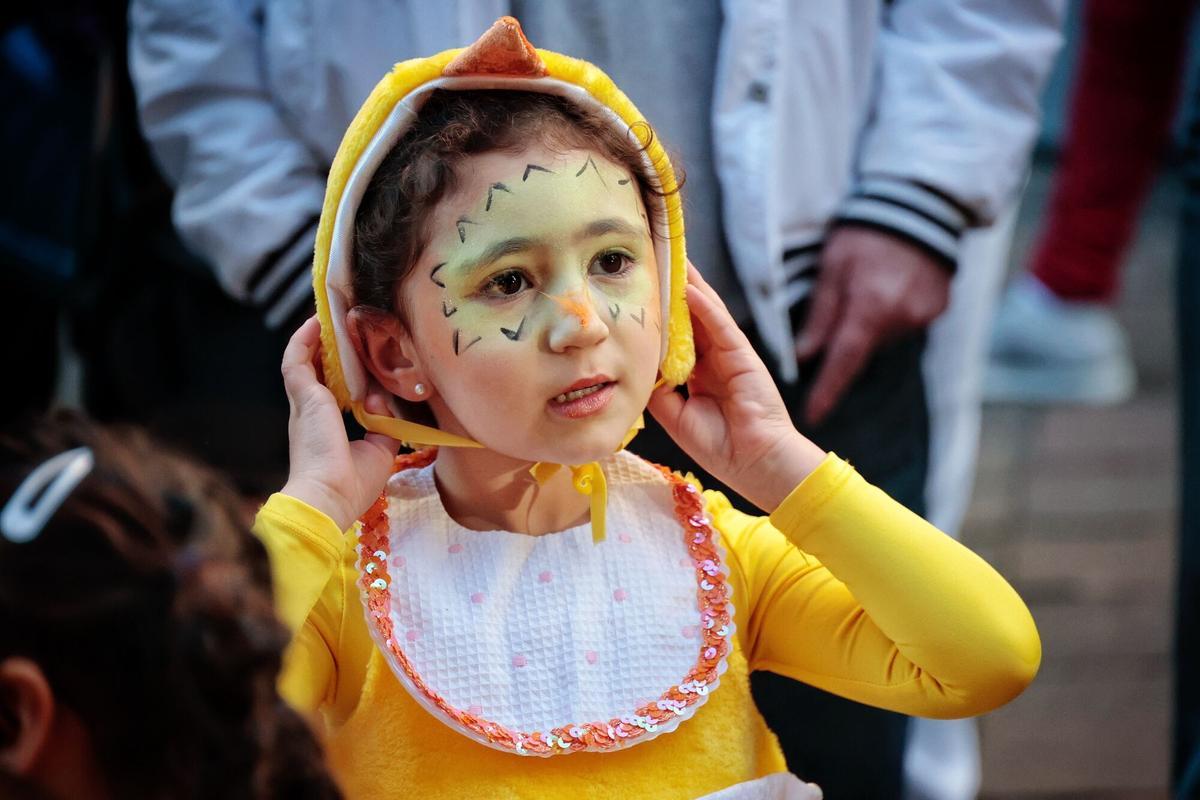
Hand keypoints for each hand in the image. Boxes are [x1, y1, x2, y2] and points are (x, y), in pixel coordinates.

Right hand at [280, 316, 400, 530]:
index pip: (333, 392)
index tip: (359, 357)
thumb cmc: (351, 484)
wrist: (329, 497)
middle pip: (317, 371)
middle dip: (328, 349)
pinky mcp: (303, 397)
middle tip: (344, 327)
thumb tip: (381, 399)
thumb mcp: (379, 450)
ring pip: (304, 361)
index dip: (343, 373)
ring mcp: (304, 404)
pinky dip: (304, 340)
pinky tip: (316, 322)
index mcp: (327, 427)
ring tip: (330, 317)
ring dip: (316, 338)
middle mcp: (311, 413)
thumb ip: (383, 422)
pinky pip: (296, 359)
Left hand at [647, 264, 825, 511]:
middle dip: (672, 289)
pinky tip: (688, 287)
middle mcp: (712, 358)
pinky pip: (720, 325)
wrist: (755, 462)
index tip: (640, 289)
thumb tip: (639, 363)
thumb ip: (658, 388)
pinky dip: (704, 306)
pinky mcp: (743, 355)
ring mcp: (729, 354)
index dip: (659, 313)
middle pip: (688, 315)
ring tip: (670, 258)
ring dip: (687, 285)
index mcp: (697, 373)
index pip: (674, 335)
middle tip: (655, 258)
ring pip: (704, 312)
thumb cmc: (719, 445)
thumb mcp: (675, 416)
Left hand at [795, 227, 950, 424]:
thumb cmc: (865, 236)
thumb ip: (820, 317)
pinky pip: (904, 323)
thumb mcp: (833, 270)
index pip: (843, 362)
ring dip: (870, 321)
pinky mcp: (938, 310)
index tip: (813, 417)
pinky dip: (892, 312)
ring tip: (870, 285)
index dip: (826, 392)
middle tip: (847, 300)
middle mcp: (900, 319)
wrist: (918, 207)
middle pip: (863, 348)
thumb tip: (802, 357)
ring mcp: (923, 316)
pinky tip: (890, 286)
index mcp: (870, 308)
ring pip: (883, 336)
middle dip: (848, 337)